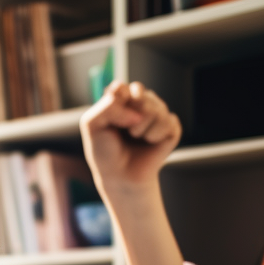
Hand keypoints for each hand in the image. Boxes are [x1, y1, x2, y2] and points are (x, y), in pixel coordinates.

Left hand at [80, 81, 180, 195]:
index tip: (112, 119)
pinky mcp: (170, 127)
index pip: (121, 88)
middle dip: (131, 116)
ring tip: (136, 138)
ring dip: (143, 129)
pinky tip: (150, 143)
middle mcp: (139, 102)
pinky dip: (156, 136)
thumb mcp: (93, 125)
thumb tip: (137, 112)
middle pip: (141, 94)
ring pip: (157, 108)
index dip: (118, 102)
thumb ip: (108, 107)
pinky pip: (169, 121)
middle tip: (126, 131)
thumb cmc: (104, 151)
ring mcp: (156, 113)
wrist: (120, 176)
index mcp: (119, 99)